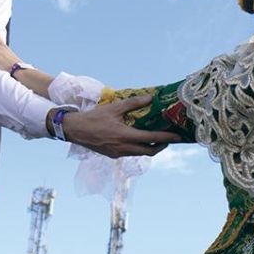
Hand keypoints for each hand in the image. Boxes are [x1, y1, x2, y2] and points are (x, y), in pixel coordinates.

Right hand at [59, 95, 183, 157]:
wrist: (75, 130)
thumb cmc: (94, 118)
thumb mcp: (115, 108)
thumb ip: (134, 103)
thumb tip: (151, 97)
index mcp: (125, 136)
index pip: (152, 138)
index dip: (167, 138)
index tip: (178, 137)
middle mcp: (123, 148)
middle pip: (149, 151)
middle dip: (162, 145)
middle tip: (169, 137)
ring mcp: (118, 153)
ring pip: (140, 153)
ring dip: (150, 147)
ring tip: (157, 137)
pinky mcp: (113, 155)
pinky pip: (130, 153)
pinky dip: (139, 147)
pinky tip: (139, 139)